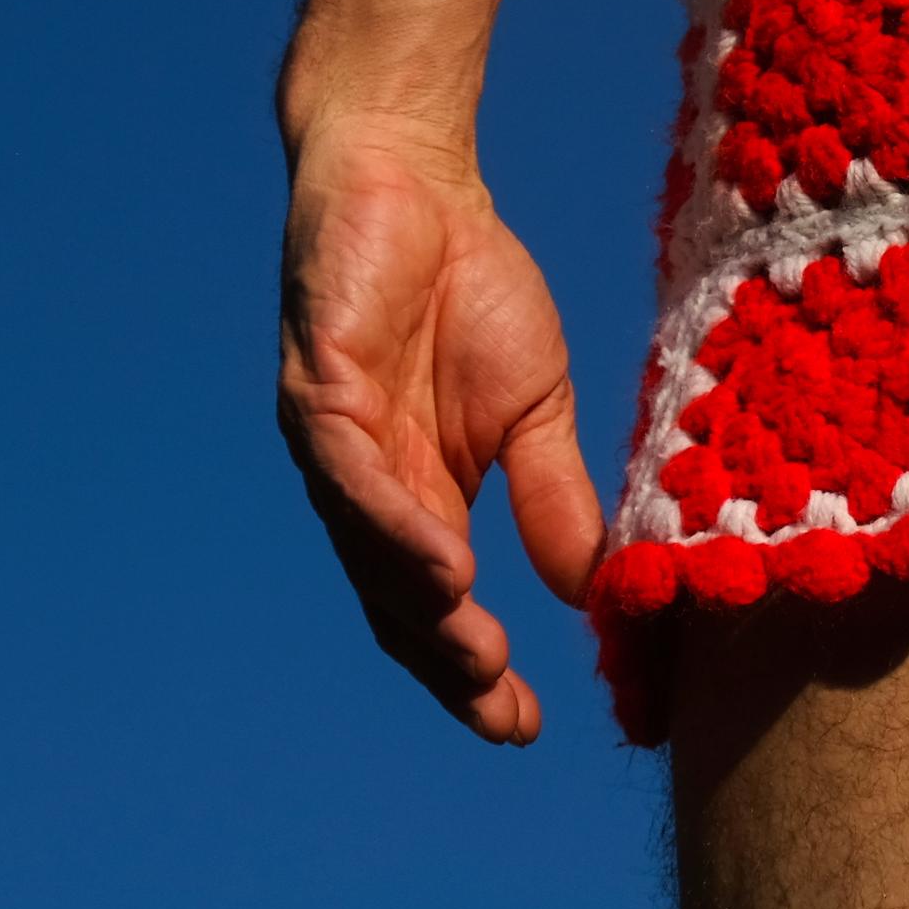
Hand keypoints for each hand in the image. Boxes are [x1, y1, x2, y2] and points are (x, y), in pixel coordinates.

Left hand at [275, 121, 604, 743]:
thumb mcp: (537, 409)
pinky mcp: (316, 391)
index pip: (435, 607)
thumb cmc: (472, 288)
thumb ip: (553, 496)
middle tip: (499, 715)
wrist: (420, 184)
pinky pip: (352, 477)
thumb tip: (591, 591)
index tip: (522, 725)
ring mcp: (334, 445)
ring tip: (475, 658)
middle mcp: (365, 488)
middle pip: (394, 602)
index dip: (470, 671)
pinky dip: (395, 528)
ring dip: (421, 611)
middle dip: (445, 665)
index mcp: (418, 497)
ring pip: (368, 552)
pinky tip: (446, 567)